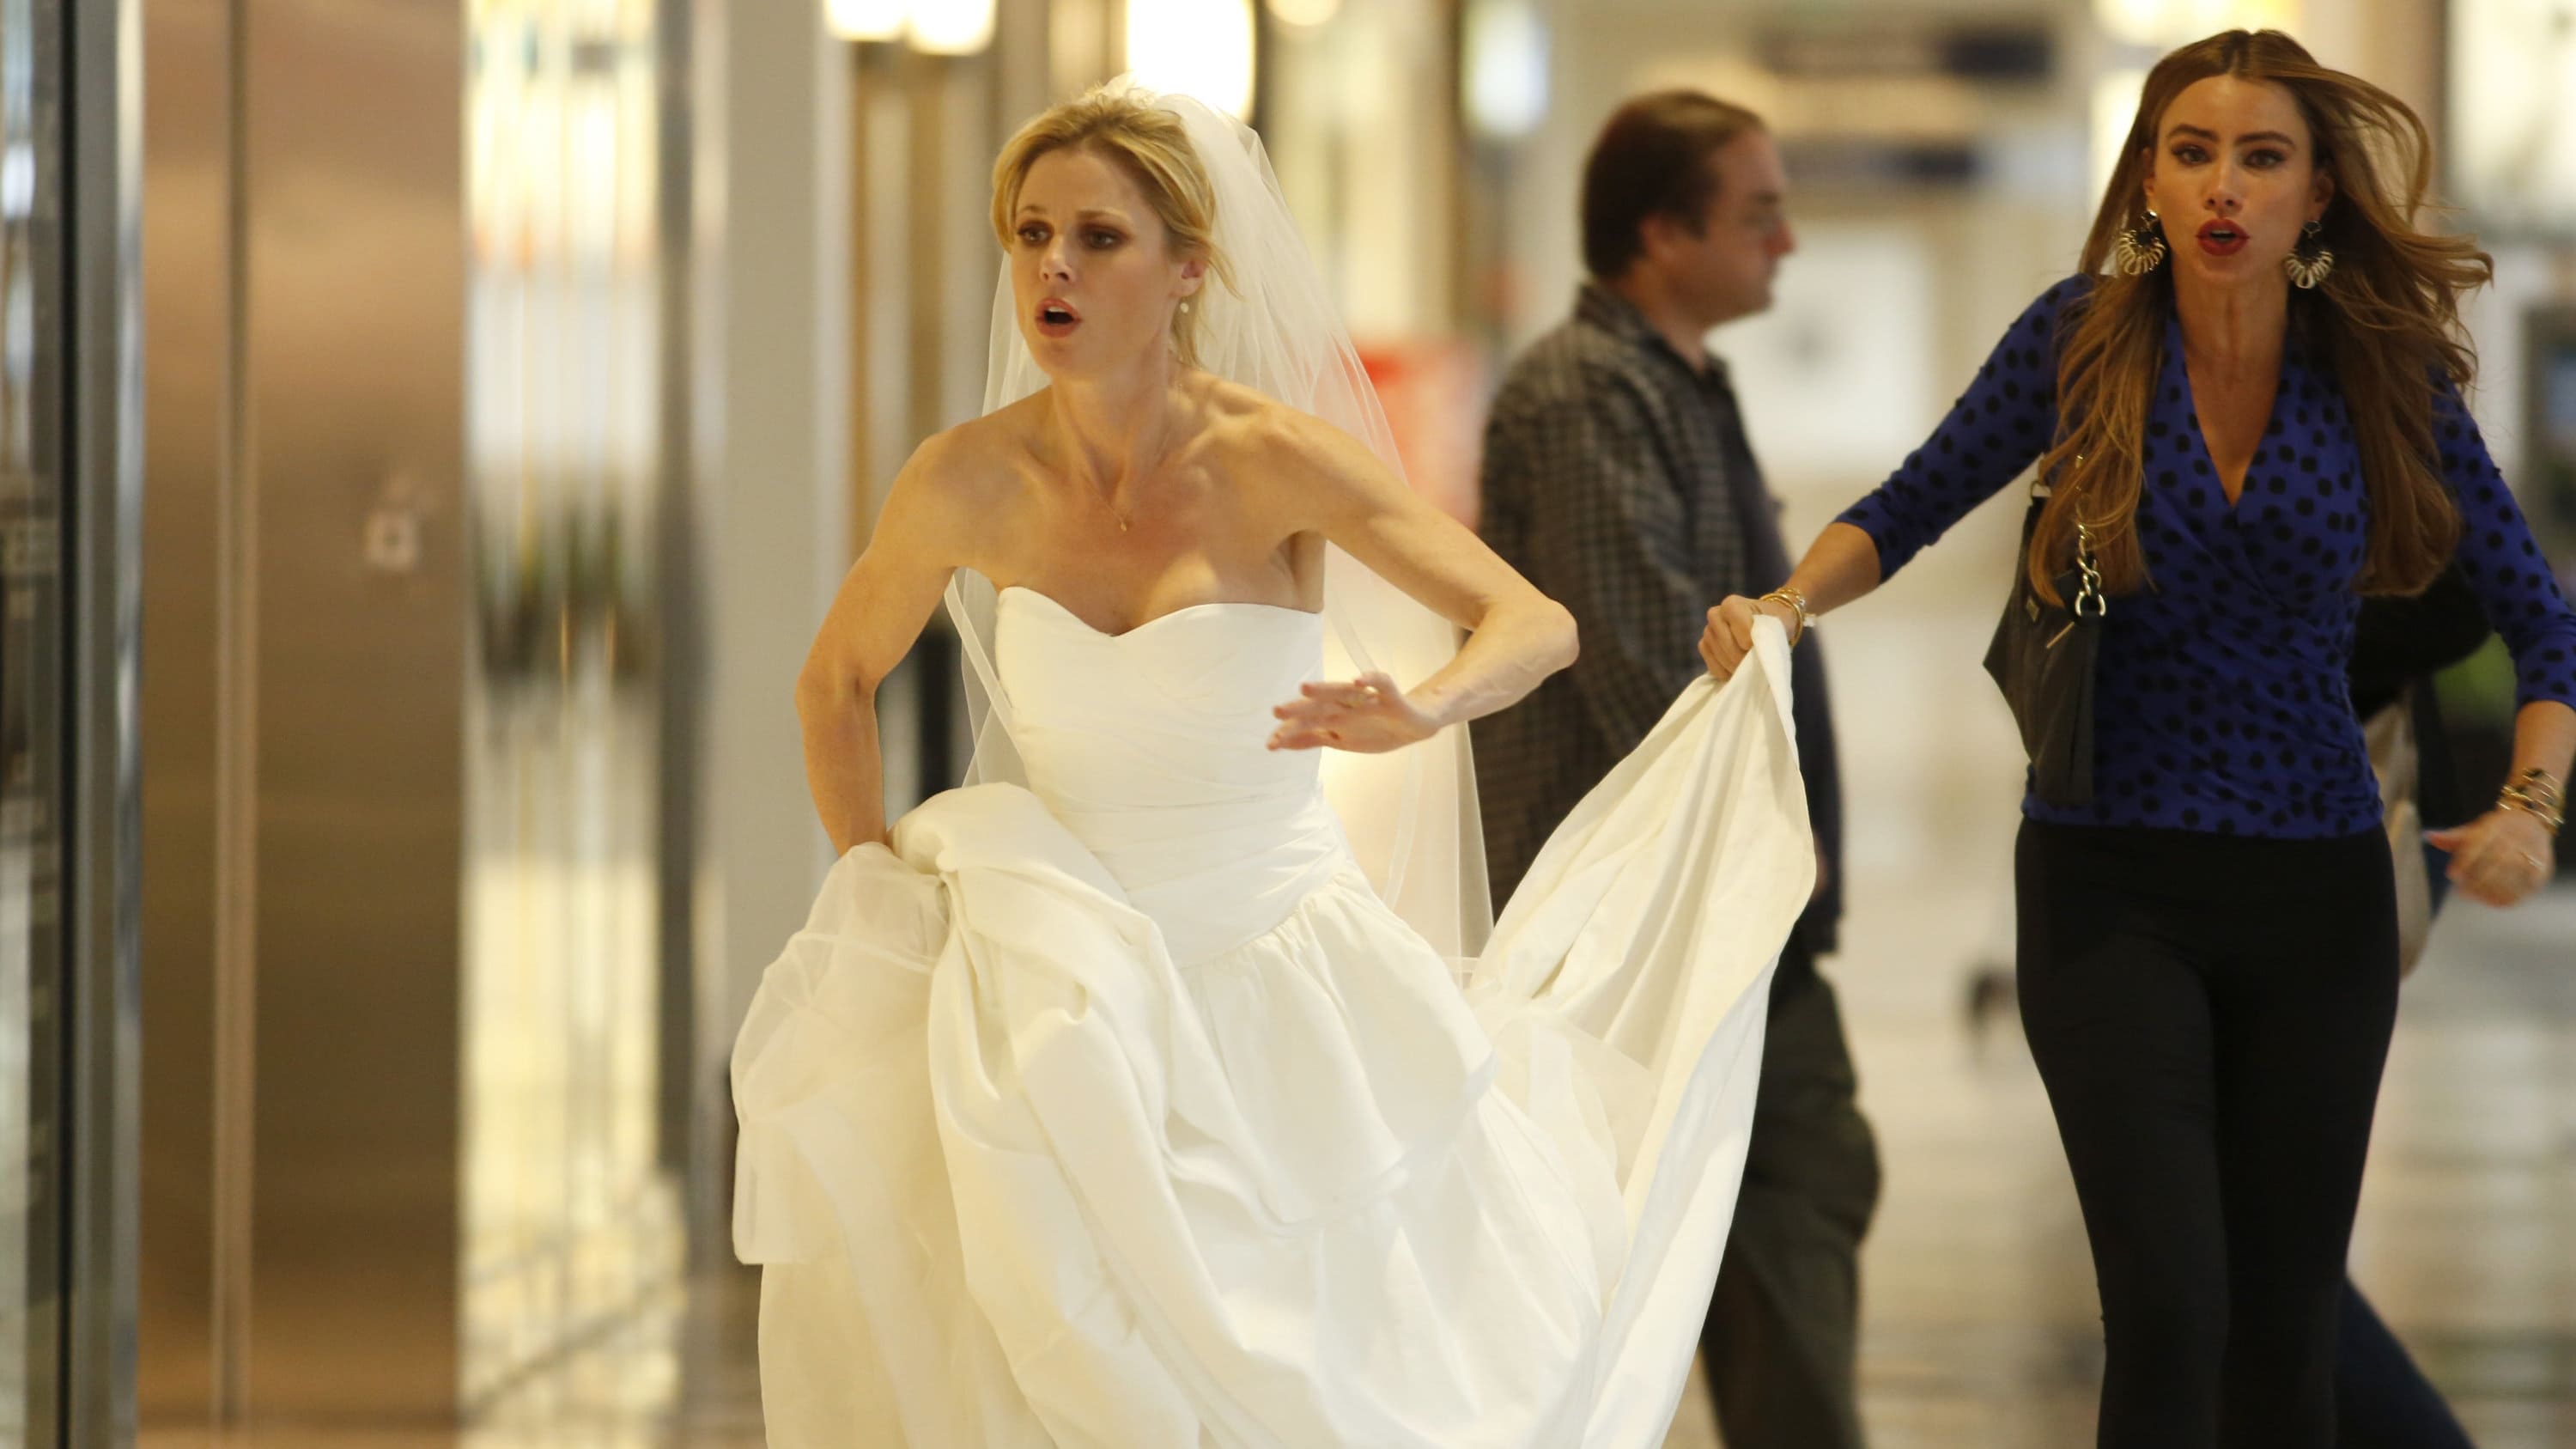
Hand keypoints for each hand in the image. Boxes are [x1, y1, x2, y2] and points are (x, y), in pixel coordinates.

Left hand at [1269, 672, 1437, 753]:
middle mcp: (1347, 704)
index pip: (1308, 721)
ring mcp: (1368, 698)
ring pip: (1343, 691)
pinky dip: (1370, 680)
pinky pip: (1380, 684)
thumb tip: (1279, 742)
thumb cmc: (1376, 730)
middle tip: (1276, 712)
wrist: (1415, 727)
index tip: (1271, 744)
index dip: (1290, 731)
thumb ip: (1312, 738)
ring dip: (1325, 690)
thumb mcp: (1341, 741)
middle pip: (1320, 705)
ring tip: (1304, 688)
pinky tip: (1358, 680)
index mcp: (1335, 715)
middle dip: (1299, 709)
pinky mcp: (1390, 695)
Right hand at [1699, 595, 1797, 680]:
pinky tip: (1736, 671)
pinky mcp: (1704, 646)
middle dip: (1742, 657)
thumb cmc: (1772, 624)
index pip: (1738, 625)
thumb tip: (1756, 655)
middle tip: (1755, 663)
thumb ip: (1765, 634)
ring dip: (1734, 666)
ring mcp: (1708, 631)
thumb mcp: (1775, 624)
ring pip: (1718, 654)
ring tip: (1747, 667)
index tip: (1757, 647)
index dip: (1749, 641)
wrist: (1765, 626)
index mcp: (1731, 604)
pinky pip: (1711, 664)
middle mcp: (1715, 615)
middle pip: (1726, 643)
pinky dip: (1724, 672)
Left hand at [2427, 808, 2556, 908]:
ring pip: (2515, 872)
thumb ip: (2454, 837)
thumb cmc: (2496, 831)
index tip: (2452, 875)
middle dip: (2478, 878)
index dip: (2466, 860)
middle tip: (2461, 892)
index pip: (2482, 842)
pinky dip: (2510, 896)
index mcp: (2500, 824)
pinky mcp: (2543, 870)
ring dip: (2492, 888)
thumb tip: (2428, 836)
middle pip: (2499, 859)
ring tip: (2474, 897)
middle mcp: (2520, 836)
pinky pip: (2528, 886)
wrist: (2533, 824)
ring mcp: (2535, 853)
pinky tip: (2492, 902)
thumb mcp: (2475, 829)